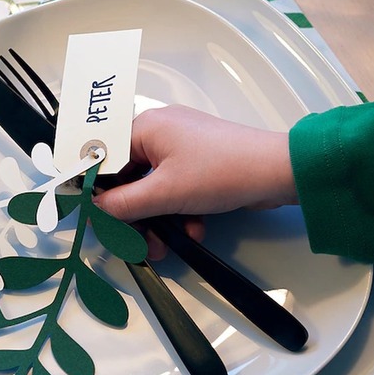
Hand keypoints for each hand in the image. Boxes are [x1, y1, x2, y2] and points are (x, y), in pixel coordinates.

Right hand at [94, 105, 297, 254]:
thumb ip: (124, 204)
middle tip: (135, 243)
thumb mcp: (164, 193)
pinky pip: (176, 189)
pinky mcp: (201, 163)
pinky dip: (179, 212)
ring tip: (164, 246)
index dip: (97, 190)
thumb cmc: (220, 171)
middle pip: (129, 177)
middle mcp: (160, 132)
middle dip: (133, 215)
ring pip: (154, 188)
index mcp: (145, 127)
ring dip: (157, 219)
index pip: (105, 158)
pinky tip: (192, 230)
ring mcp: (182, 147)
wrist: (277, 171)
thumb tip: (96, 210)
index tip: (95, 219)